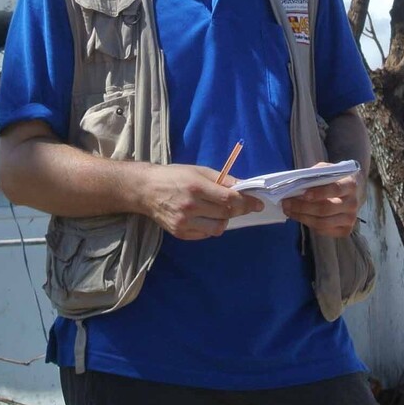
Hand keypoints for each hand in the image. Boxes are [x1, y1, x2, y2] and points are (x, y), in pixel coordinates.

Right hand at [141, 164, 263, 239]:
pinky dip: (210, 227)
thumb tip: (243, 186)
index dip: (247, 202)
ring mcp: (184, 222)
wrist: (145, 190)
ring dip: (224, 220)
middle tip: (242, 206)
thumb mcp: (198, 170)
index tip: (258, 203)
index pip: (229, 200)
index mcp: (196, 187)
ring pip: (218, 228)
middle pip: (226, 214)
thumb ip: (222, 179)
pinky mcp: (180, 233)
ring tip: (217, 211)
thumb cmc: (174, 176)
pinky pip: (205, 234)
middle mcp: (191, 207)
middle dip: (239, 210)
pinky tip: (204, 217)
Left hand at [283, 164, 362, 237]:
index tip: (304, 194)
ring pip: (322, 222)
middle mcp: (353, 203)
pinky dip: (309, 224)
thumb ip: (315, 174)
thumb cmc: (335, 179)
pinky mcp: (346, 230)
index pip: (335, 189)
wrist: (352, 192)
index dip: (319, 193)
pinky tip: (300, 217)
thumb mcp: (327, 170)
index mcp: (350, 184)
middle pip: (326, 208)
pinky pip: (323, 230)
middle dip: (303, 207)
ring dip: (302, 217)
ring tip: (289, 211)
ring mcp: (350, 218)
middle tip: (286, 203)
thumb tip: (297, 184)